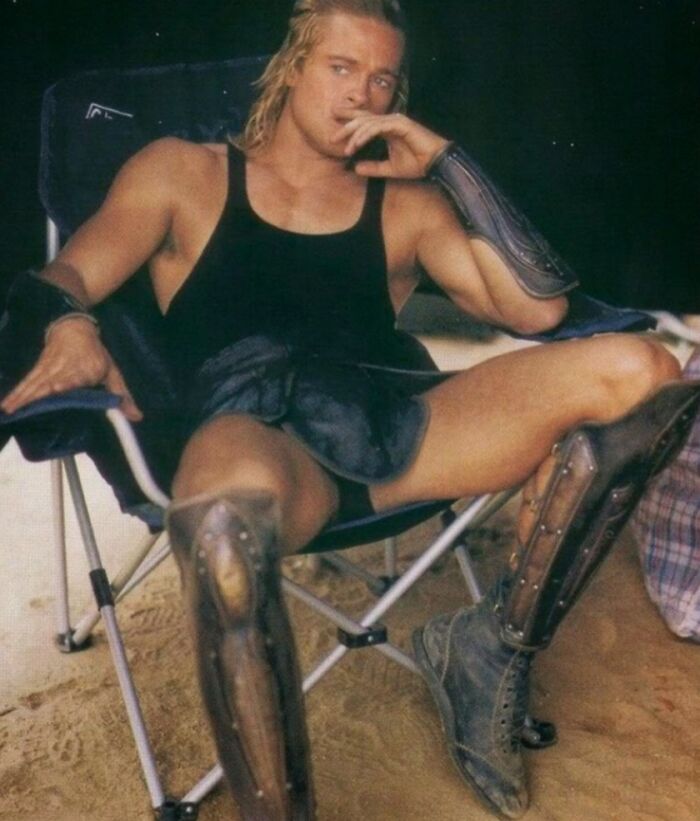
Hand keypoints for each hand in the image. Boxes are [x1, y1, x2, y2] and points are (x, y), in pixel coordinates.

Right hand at [0, 316, 141, 420]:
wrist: (74, 327)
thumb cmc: (96, 354)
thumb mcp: (112, 372)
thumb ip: (122, 396)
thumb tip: (137, 417)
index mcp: (85, 370)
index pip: (74, 380)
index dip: (64, 385)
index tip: (56, 391)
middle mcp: (65, 370)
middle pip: (49, 384)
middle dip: (36, 398)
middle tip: (22, 412)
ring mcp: (49, 369)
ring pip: (34, 384)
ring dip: (21, 398)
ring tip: (9, 411)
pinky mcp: (38, 368)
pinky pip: (26, 382)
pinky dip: (16, 393)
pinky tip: (6, 405)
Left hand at [331, 110, 448, 178]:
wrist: (436, 163)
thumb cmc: (417, 164)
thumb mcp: (389, 169)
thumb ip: (373, 167)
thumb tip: (355, 168)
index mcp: (387, 129)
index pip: (364, 123)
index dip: (348, 124)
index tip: (333, 133)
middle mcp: (390, 121)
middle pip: (362, 119)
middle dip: (345, 126)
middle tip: (331, 136)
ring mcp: (395, 121)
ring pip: (368, 123)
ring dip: (355, 135)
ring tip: (346, 148)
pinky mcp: (400, 124)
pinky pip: (378, 127)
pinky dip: (366, 135)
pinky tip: (357, 144)